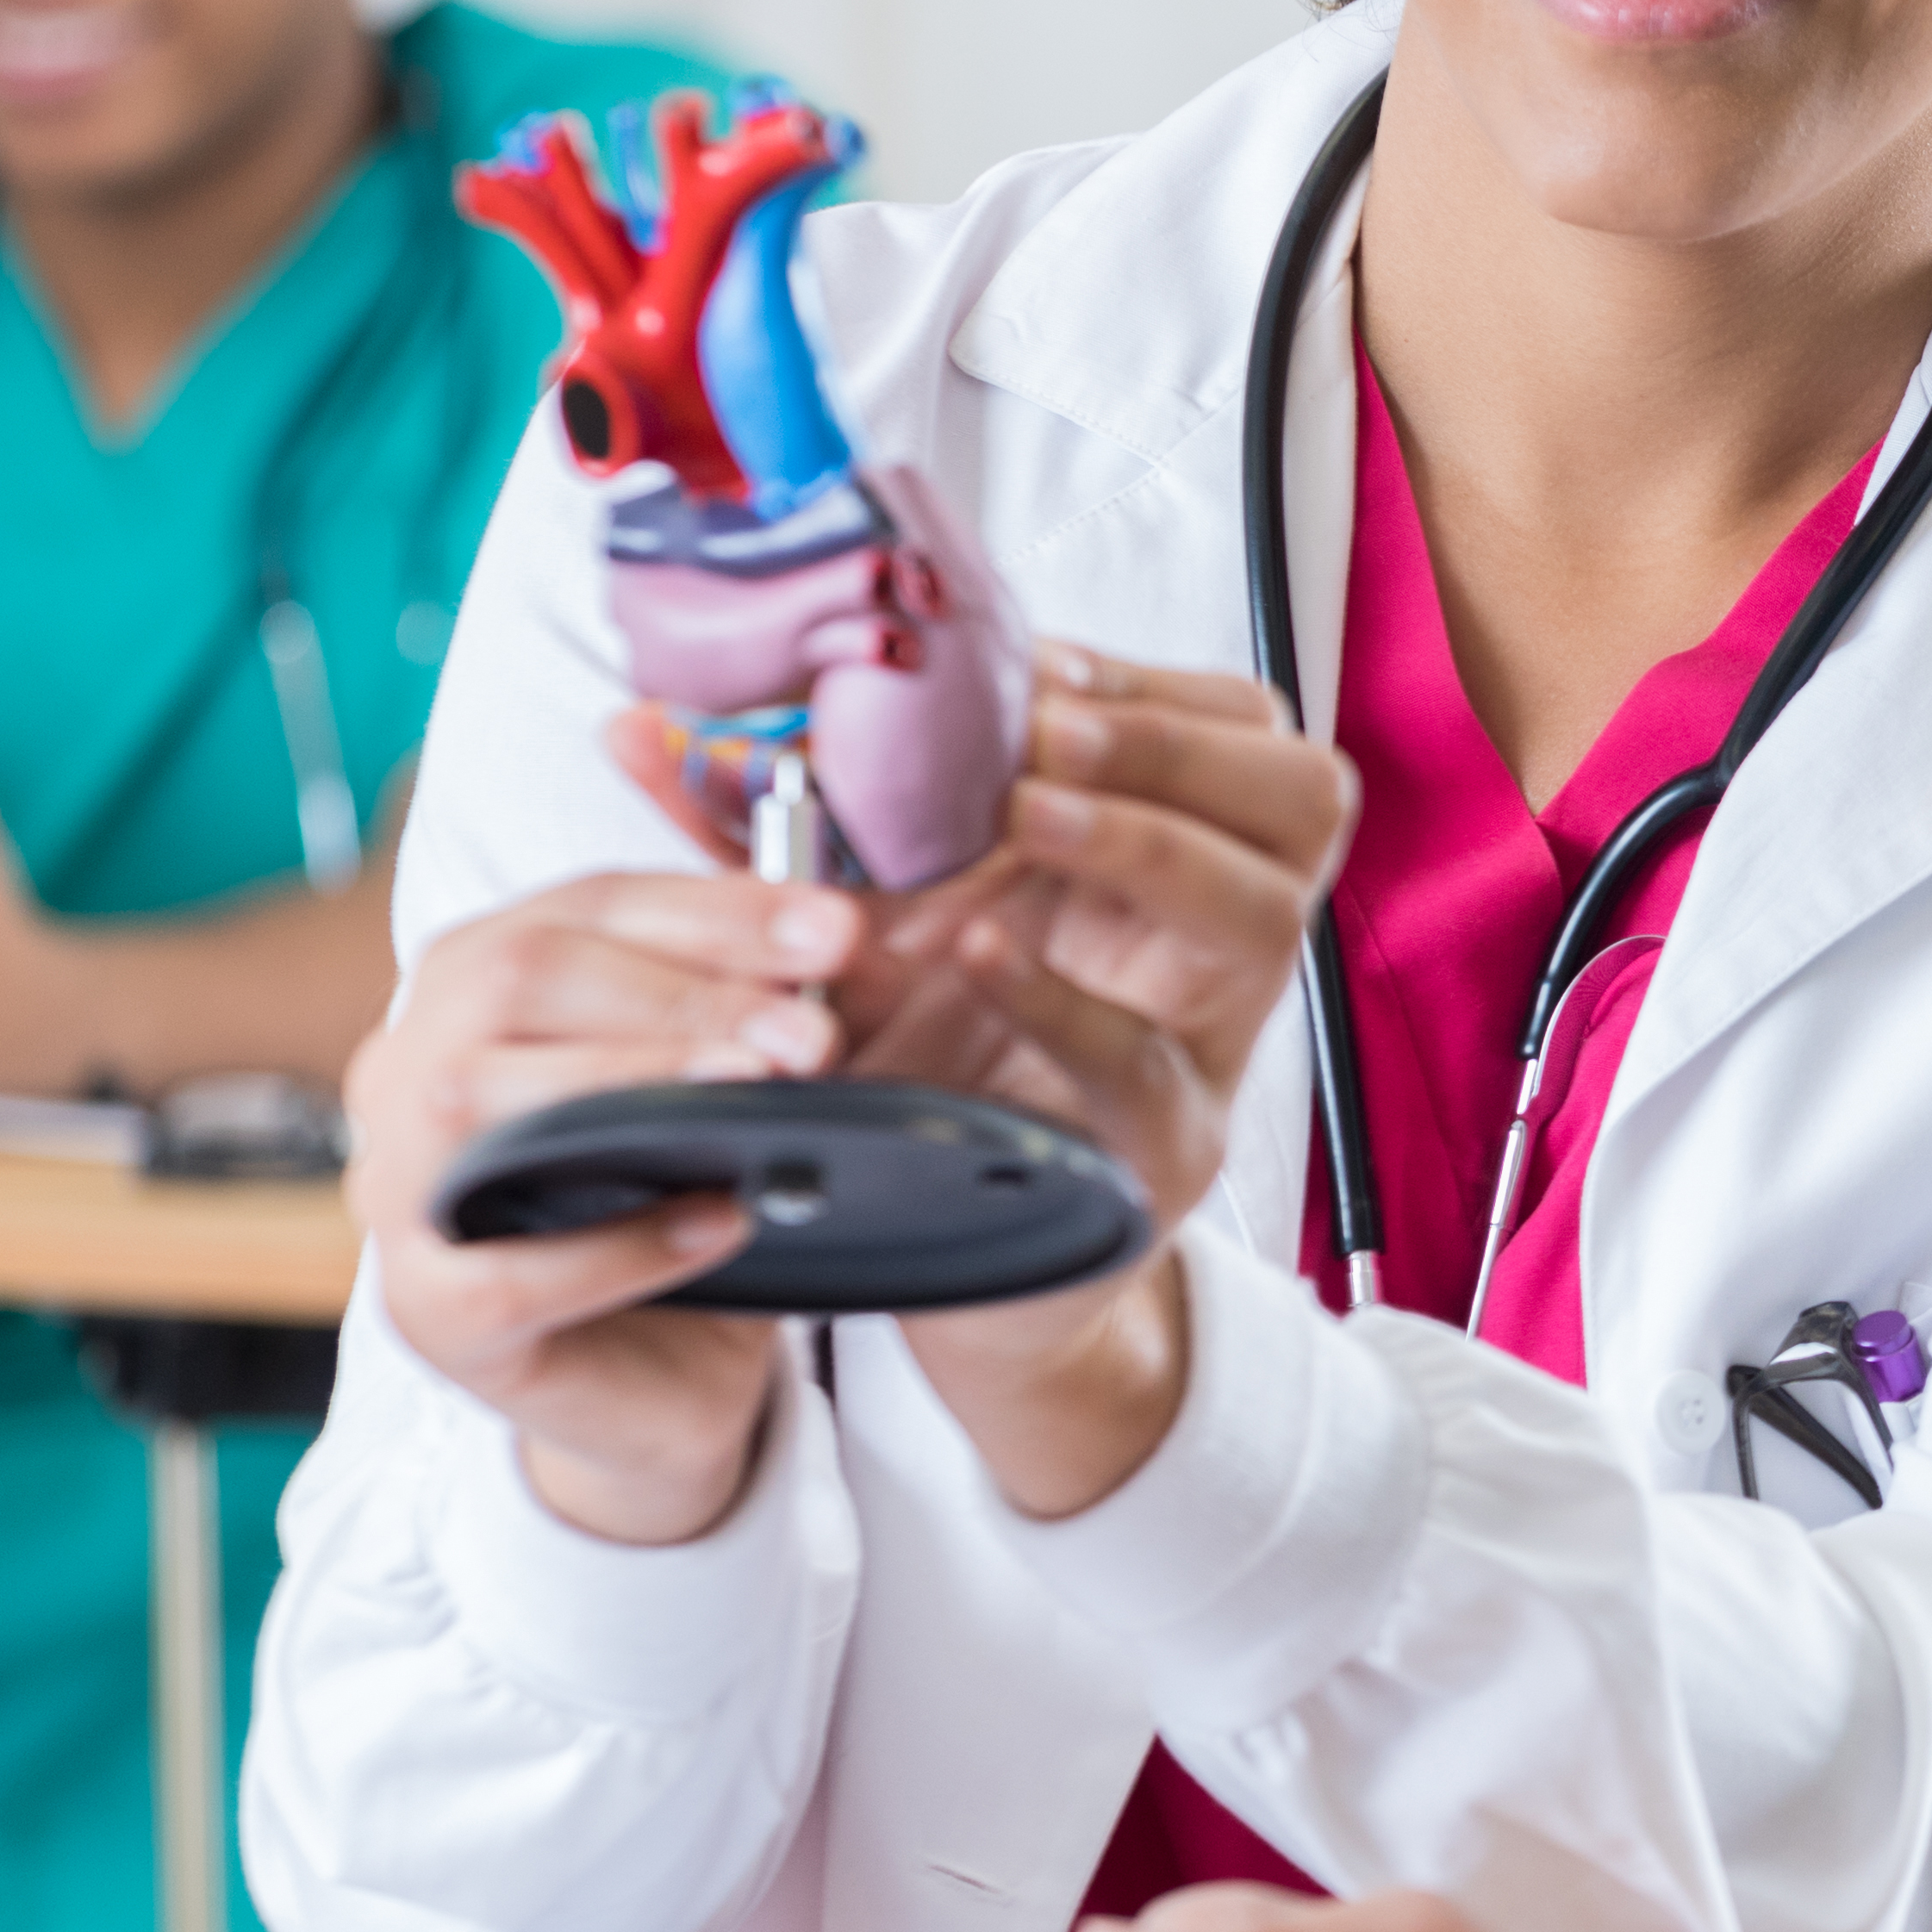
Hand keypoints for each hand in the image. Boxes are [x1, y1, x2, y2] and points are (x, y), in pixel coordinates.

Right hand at [350, 867, 863, 1545]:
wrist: (655, 1370)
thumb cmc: (680, 1192)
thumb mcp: (744, 1084)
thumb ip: (788, 1009)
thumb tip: (861, 957)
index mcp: (479, 977)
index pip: (589, 905)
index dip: (717, 910)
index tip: (837, 930)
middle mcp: (411, 1065)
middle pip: (522, 976)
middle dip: (684, 993)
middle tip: (812, 1031)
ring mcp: (400, 1187)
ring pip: (479, 1102)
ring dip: (636, 1084)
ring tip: (763, 1093)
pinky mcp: (426, 1310)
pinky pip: (501, 1274)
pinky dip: (618, 1245)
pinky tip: (717, 1224)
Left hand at [599, 646, 1357, 1519]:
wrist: (954, 1266)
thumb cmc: (920, 1068)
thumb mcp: (858, 926)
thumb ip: (769, 830)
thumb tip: (629, 728)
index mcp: (1171, 857)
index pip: (1237, 725)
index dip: (1146, 682)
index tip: (1033, 665)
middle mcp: (1217, 941)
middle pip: (1302, 798)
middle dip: (1175, 742)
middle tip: (1048, 730)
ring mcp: (1206, 1048)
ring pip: (1261, 914)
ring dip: (1149, 844)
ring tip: (1031, 813)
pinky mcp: (1162, 1154)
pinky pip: (1149, 1066)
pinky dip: (1067, 1001)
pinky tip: (981, 953)